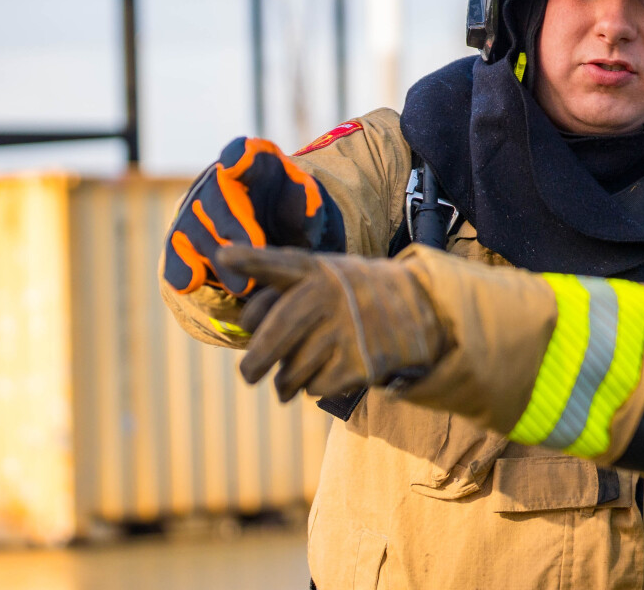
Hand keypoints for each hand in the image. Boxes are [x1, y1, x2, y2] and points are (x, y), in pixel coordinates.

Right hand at [164, 137, 345, 296]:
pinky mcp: (182, 243)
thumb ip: (305, 205)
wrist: (274, 246)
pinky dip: (182, 268)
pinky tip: (194, 280)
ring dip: (218, 257)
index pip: (242, 153)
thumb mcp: (308, 213)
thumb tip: (302, 199)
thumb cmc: (294, 222)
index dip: (237, 158)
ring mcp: (196, 212)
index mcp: (254, 165)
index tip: (235, 166)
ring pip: (196, 228)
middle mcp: (218, 182)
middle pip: (216, 195)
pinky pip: (176, 255)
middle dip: (234, 224)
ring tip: (244, 286)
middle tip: (255, 249)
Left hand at [221, 246, 447, 401]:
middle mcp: (330, 296)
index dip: (250, 260)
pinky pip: (316, 387)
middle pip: (274, 337)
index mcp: (316, 271)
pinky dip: (314, 386)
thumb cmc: (353, 295)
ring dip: (286, 381)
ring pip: (292, 371)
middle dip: (254, 363)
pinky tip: (328, 372)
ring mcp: (346, 330)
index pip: (279, 263)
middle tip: (249, 375)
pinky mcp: (360, 363)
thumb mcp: (325, 276)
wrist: (419, 311)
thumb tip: (242, 327)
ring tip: (293, 377)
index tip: (223, 256)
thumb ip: (282, 292)